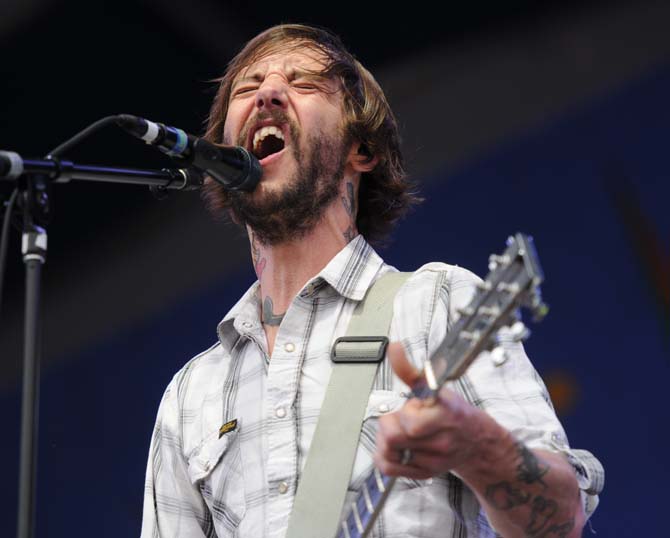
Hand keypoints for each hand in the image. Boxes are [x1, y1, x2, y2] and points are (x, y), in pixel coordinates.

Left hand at [373, 342, 505, 479]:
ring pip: (388, 451)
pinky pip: (389, 468)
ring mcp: (432, 460)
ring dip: (385, 438)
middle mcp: (440, 441)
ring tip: (398, 429)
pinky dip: (384, 456)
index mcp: (445, 415)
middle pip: (394, 436)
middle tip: (400, 417)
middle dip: (390, 422)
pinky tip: (393, 446)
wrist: (477, 441)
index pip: (412, 421)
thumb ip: (410, 370)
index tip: (411, 404)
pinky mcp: (424, 472)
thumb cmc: (455, 412)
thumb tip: (393, 348)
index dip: (406, 410)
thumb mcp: (436, 386)